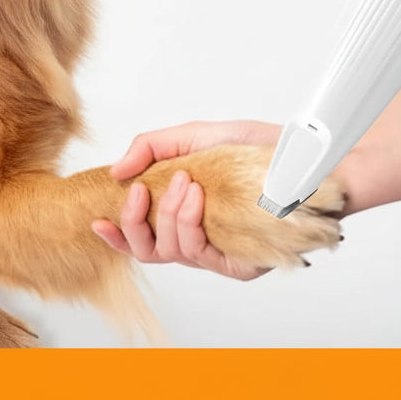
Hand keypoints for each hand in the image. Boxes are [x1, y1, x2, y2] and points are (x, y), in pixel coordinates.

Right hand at [92, 120, 280, 279]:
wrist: (301, 160)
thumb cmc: (253, 148)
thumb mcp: (193, 134)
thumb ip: (150, 148)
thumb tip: (116, 171)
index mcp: (180, 213)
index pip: (141, 236)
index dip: (116, 234)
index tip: (99, 219)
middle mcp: (196, 236)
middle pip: (147, 250)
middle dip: (134, 221)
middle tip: (139, 189)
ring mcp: (217, 252)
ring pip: (171, 251)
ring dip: (168, 213)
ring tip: (184, 181)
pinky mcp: (239, 265)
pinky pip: (199, 254)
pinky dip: (189, 222)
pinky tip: (196, 195)